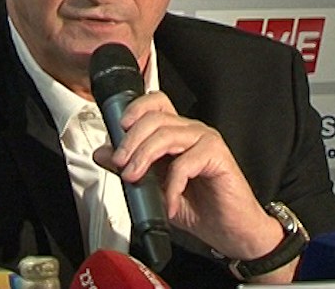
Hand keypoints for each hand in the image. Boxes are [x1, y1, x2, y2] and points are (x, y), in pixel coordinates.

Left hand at [92, 91, 293, 279]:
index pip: (155, 103)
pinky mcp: (218, 156)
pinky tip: (169, 202)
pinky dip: (171, 185)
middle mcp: (191, 131)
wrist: (230, 231)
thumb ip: (130, 168)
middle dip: (131, 140)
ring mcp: (206, 141)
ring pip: (167, 134)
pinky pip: (186, 162)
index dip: (135, 108)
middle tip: (120, 163)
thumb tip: (103, 153)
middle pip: (155, 117)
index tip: (118, 128)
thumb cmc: (199, 208)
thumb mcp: (155, 189)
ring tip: (135, 178)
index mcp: (176, 133)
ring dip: (144, 157)